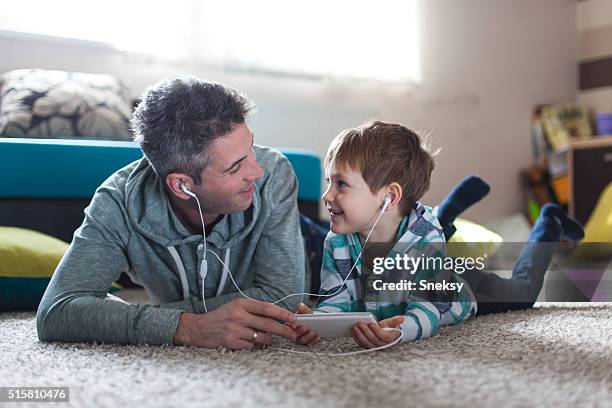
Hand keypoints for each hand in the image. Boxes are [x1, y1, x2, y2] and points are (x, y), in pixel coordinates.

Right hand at [173, 298, 296, 349]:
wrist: (198, 328)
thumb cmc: (220, 318)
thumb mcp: (235, 307)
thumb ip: (254, 311)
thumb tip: (277, 317)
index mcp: (241, 304)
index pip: (267, 308)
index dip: (283, 314)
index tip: (293, 319)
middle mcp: (238, 315)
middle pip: (268, 324)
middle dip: (284, 330)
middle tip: (293, 334)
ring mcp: (235, 329)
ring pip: (262, 338)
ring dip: (267, 340)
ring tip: (264, 339)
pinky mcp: (231, 342)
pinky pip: (251, 347)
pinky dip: (253, 346)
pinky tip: (247, 343)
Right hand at [290, 303, 319, 344]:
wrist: (315, 322)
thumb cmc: (308, 317)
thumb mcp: (306, 312)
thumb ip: (304, 309)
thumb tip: (301, 306)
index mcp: (290, 325)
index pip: (287, 328)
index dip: (289, 327)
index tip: (293, 325)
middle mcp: (293, 334)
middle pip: (294, 335)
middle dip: (300, 331)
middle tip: (305, 327)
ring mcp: (300, 339)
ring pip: (301, 341)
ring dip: (307, 337)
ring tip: (312, 332)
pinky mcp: (307, 343)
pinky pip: (309, 343)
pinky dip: (313, 341)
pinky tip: (317, 337)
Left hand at [351, 316, 403, 348]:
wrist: (386, 336)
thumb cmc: (389, 329)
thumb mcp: (392, 323)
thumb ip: (395, 321)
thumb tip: (402, 318)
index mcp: (389, 339)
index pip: (383, 336)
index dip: (377, 330)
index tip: (371, 323)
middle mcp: (382, 345)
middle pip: (373, 339)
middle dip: (365, 331)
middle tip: (359, 323)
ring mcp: (374, 347)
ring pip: (366, 342)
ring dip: (359, 334)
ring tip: (354, 326)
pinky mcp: (368, 346)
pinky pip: (361, 344)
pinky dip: (356, 338)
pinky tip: (352, 331)